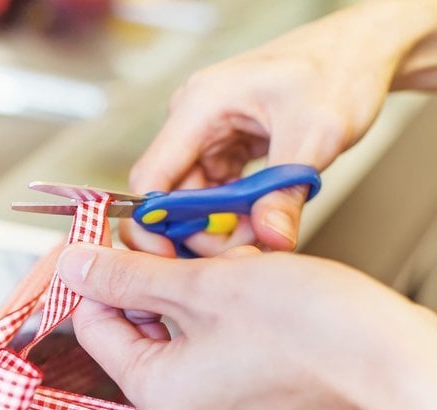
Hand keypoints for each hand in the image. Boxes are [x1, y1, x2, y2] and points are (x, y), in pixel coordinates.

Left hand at [56, 243, 436, 409]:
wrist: (392, 358)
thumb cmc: (310, 331)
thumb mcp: (200, 286)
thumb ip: (127, 275)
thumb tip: (73, 266)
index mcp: (155, 391)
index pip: (94, 322)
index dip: (100, 270)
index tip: (113, 231)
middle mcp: (178, 400)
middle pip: (135, 316)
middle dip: (156, 267)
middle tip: (176, 230)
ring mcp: (212, 390)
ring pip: (177, 313)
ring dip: (195, 273)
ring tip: (230, 255)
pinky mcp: (242, 375)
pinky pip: (211, 325)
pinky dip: (223, 291)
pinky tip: (251, 270)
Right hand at [125, 2, 429, 256]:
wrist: (361, 49)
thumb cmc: (338, 69)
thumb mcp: (316, 133)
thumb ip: (286, 190)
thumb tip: (270, 238)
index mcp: (199, 106)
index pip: (151, 178)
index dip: (153, 224)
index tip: (172, 256)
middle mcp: (193, 120)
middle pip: (171, 194)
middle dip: (199, 230)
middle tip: (238, 254)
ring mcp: (207, 134)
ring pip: (193, 198)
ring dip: (220, 225)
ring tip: (258, 237)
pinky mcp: (225, 146)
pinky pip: (215, 191)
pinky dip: (234, 213)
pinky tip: (259, 220)